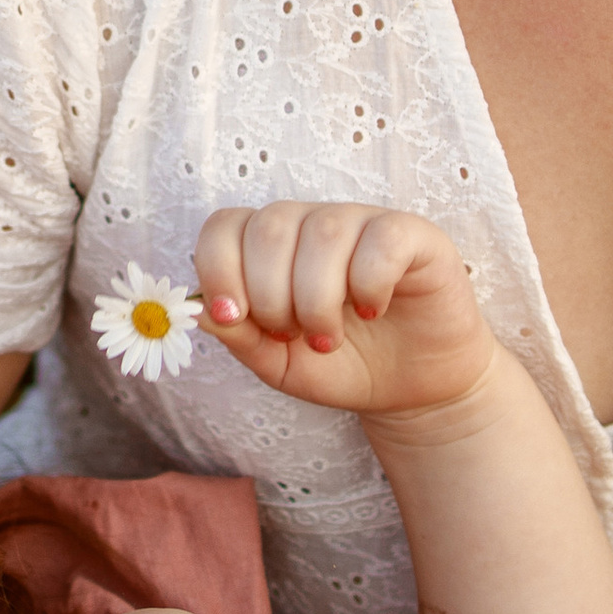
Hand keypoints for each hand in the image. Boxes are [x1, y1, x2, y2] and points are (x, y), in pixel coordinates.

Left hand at [195, 203, 496, 425]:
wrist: (411, 389)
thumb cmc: (342, 365)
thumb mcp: (277, 364)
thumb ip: (238, 336)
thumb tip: (200, 309)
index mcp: (270, 246)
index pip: (224, 226)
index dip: (219, 269)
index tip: (234, 317)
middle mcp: (312, 223)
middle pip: (269, 227)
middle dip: (270, 296)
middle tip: (293, 336)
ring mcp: (362, 223)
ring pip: (323, 234)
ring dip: (317, 300)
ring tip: (328, 338)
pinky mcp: (412, 235)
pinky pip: (380, 241)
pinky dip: (368, 284)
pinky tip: (374, 310)